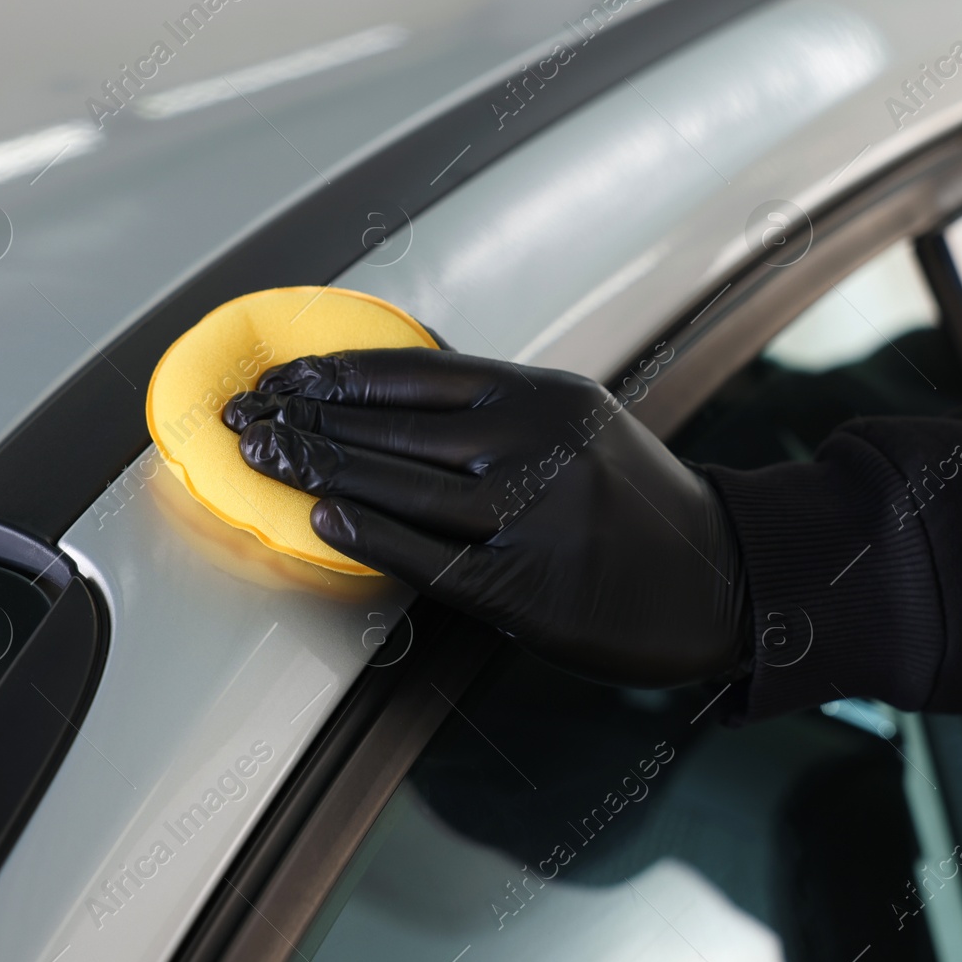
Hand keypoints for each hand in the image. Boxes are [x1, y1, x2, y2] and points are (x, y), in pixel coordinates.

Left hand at [222, 349, 750, 687]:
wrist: (720, 575)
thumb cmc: (634, 500)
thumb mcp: (577, 422)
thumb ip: (493, 407)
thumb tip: (387, 390)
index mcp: (544, 396)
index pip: (416, 372)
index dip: (334, 373)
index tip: (277, 377)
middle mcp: (538, 446)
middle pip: (395, 427)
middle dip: (306, 419)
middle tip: (241, 419)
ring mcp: (534, 518)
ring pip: (402, 486)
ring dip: (320, 468)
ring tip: (261, 457)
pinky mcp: (530, 589)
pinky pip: (431, 558)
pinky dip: (370, 535)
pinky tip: (322, 517)